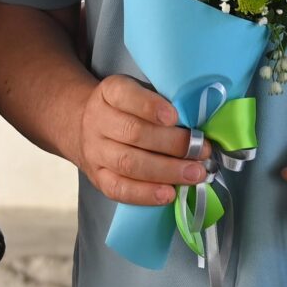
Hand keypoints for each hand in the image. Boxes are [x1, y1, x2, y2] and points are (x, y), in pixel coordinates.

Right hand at [74, 74, 205, 206]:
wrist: (85, 126)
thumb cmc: (126, 109)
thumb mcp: (139, 93)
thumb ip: (162, 103)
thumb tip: (198, 124)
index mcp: (109, 93)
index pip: (125, 95)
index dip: (150, 107)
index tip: (175, 117)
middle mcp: (98, 121)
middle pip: (134, 134)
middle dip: (172, 144)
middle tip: (202, 151)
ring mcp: (95, 151)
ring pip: (128, 163)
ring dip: (167, 171)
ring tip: (194, 174)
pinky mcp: (97, 177)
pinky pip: (119, 189)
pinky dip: (146, 194)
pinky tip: (169, 193)